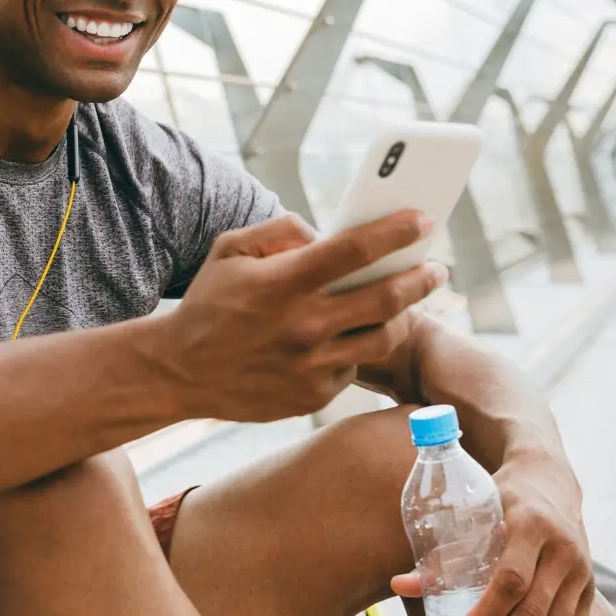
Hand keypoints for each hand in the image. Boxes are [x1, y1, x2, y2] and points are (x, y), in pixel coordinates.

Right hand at [151, 211, 448, 422]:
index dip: (396, 231)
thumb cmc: (208, 304)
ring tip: (408, 302)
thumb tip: (326, 233)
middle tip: (437, 268)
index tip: (423, 219)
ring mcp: (311, 365)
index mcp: (284, 283)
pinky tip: (353, 334)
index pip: (356, 250)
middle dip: (422, 277)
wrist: (178, 372)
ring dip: (404, 316)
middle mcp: (303, 325)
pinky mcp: (312, 395)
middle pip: (387, 297)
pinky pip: (353, 366)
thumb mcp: (230, 250)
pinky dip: (358, 346)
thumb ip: (281, 230)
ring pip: (383, 337)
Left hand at [390, 452, 592, 615]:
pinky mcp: (589, 588)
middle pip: (533, 611)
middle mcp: (562, 550)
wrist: (551, 480)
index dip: (487, 613)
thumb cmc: (504, 497)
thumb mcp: (476, 511)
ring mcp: (581, 572)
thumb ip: (442, 552)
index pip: (511, 580)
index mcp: (531, 526)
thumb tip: (398, 585)